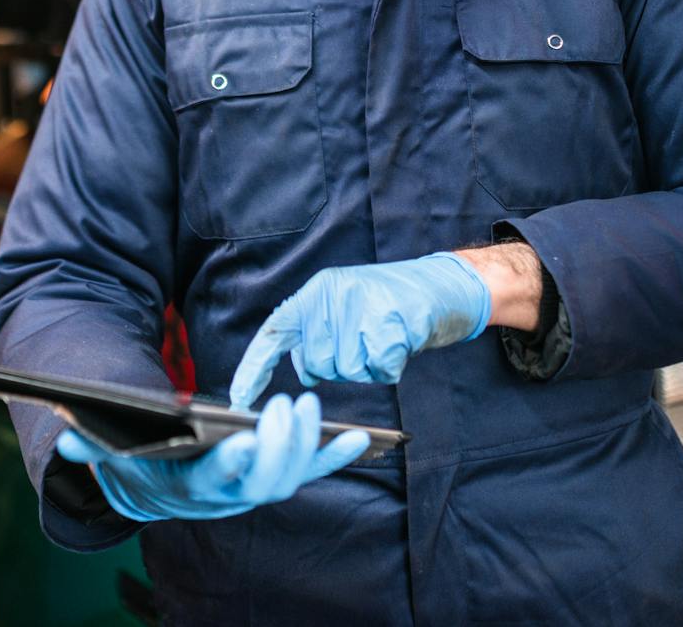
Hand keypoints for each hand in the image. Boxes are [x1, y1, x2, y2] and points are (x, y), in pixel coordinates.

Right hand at [54, 392, 369, 522]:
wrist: (156, 484)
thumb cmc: (136, 459)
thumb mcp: (110, 452)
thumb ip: (91, 448)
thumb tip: (66, 442)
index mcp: (190, 488)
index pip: (213, 482)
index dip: (230, 466)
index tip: (242, 442)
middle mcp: (228, 497)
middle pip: (263, 481)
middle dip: (280, 446)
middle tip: (288, 404)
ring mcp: (255, 487)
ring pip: (290, 477)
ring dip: (310, 446)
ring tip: (316, 406)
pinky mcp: (275, 475)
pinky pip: (312, 470)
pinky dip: (337, 457)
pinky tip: (364, 439)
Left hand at [230, 252, 490, 407]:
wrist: (442, 285)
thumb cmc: (391, 303)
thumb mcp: (344, 306)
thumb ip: (319, 332)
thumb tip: (304, 371)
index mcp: (316, 292)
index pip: (274, 331)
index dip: (254, 366)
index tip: (239, 397)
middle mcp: (333, 296)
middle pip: (316, 362)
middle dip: (338, 365)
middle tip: (364, 341)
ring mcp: (361, 308)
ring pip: (346, 370)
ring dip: (366, 366)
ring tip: (383, 338)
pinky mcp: (389, 324)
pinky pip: (378, 371)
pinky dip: (390, 367)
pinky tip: (399, 342)